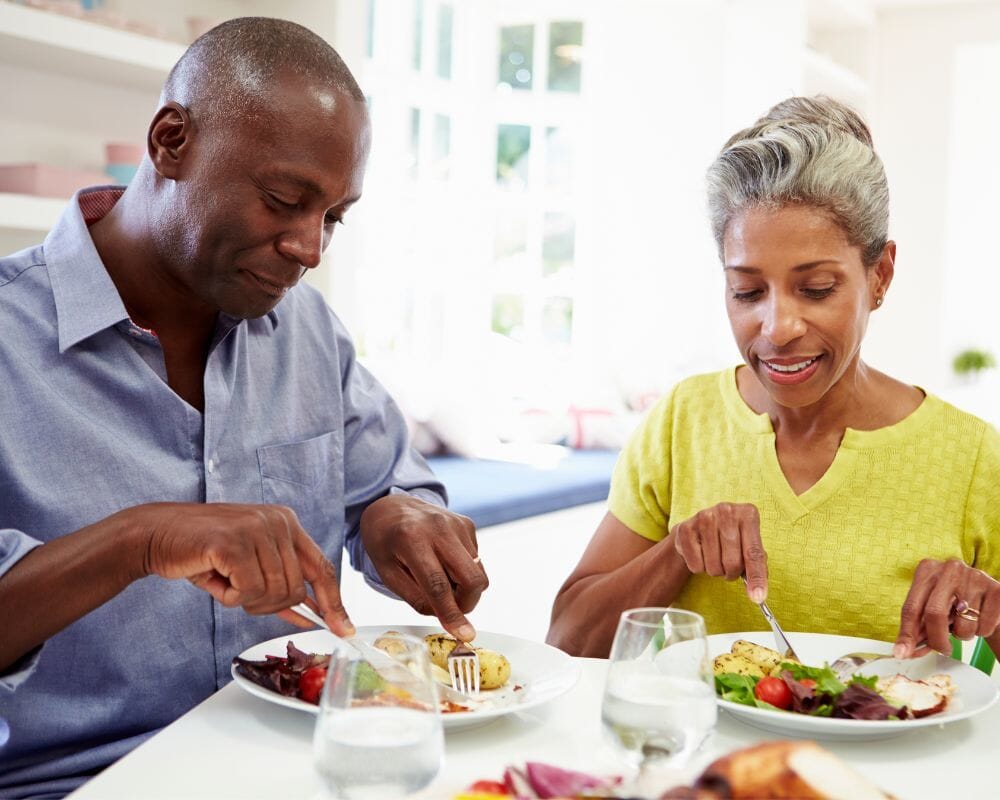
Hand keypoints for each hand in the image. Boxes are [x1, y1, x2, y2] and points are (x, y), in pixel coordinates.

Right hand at [138, 502, 353, 635]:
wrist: (157, 534)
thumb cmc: (203, 552)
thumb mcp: (249, 566)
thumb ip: (280, 586)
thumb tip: (311, 614)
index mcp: (287, 523)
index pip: (322, 568)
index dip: (333, 602)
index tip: (343, 629)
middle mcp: (278, 521)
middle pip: (295, 589)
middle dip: (267, 605)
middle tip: (238, 592)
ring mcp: (258, 529)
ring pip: (272, 592)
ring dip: (244, 599)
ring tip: (223, 579)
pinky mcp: (236, 543)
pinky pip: (247, 591)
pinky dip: (228, 596)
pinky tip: (214, 577)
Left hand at [360, 494, 484, 641]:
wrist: (391, 505)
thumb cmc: (384, 541)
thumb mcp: (387, 572)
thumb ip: (415, 596)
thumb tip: (445, 617)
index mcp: (411, 539)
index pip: (438, 584)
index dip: (451, 612)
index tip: (464, 634)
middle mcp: (439, 527)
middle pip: (471, 578)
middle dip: (467, 603)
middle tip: (450, 608)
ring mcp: (457, 524)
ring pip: (478, 571)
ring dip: (464, 587)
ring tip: (439, 580)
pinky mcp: (467, 524)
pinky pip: (476, 560)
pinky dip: (463, 571)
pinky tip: (443, 562)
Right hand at [671, 502, 767, 602]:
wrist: (700, 525)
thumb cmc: (731, 538)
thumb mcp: (749, 545)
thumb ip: (757, 567)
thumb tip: (758, 594)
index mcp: (748, 514)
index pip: (754, 553)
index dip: (756, 578)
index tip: (758, 597)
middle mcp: (726, 511)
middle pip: (732, 562)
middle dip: (731, 573)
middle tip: (729, 567)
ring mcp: (704, 517)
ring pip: (713, 566)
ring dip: (716, 571)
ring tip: (715, 558)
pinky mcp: (685, 528)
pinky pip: (696, 565)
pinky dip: (699, 567)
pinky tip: (701, 553)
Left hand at [895, 558, 999, 657]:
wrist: (989, 597)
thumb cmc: (955, 603)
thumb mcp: (933, 608)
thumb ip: (917, 627)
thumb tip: (903, 651)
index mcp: (927, 570)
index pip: (911, 607)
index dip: (906, 634)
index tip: (902, 653)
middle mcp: (949, 569)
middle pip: (934, 613)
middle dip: (936, 640)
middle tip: (942, 650)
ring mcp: (973, 577)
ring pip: (962, 623)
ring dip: (963, 635)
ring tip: (964, 624)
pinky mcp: (995, 590)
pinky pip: (984, 625)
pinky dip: (981, 631)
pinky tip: (980, 619)